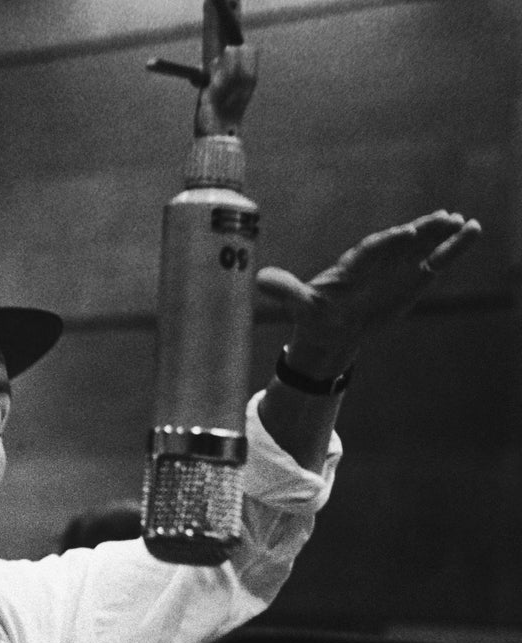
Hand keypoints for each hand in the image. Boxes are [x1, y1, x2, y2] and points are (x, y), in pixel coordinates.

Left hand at [256, 211, 481, 376]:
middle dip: (421, 232)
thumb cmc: (313, 316)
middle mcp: (376, 263)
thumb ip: (285, 290)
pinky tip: (471, 233)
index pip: (370, 250)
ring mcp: (396, 270)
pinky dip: (452, 250)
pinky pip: (434, 263)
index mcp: (350, 266)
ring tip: (465, 224)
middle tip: (444, 219)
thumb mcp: (297, 304)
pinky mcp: (411, 281)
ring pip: (421, 250)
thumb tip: (260, 280)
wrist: (329, 334)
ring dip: (443, 236)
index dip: (388, 243)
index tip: (406, 234)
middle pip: (400, 243)